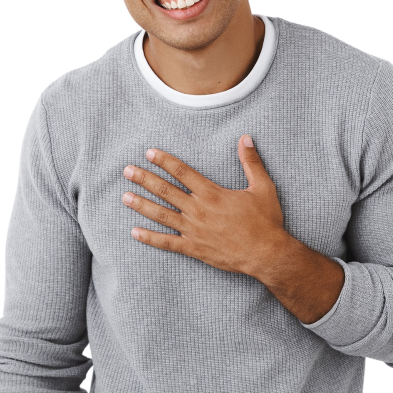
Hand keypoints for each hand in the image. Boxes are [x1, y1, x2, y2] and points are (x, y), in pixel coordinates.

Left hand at [122, 134, 284, 274]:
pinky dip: (150, 238)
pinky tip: (135, 232)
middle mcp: (198, 210)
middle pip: (166, 191)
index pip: (182, 172)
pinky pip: (167, 243)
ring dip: (142, 205)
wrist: (267, 254)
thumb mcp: (262, 187)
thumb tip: (246, 138)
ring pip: (161, 215)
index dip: (164, 161)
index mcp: (212, 194)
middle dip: (145, 179)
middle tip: (127, 170)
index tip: (149, 153)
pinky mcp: (194, 248)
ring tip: (125, 197)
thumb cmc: (266, 221)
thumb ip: (251, 162)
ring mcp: (194, 230)